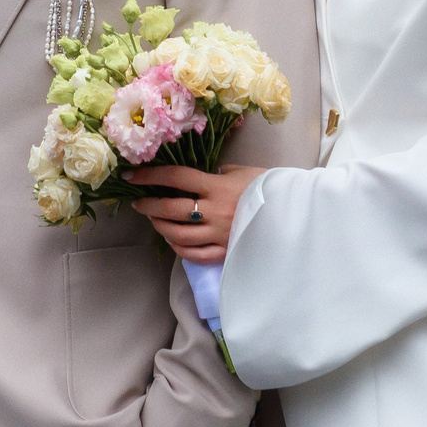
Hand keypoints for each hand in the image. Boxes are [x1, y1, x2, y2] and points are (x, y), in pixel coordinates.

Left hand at [128, 164, 264, 263]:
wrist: (294, 212)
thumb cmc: (271, 187)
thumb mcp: (244, 171)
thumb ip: (219, 173)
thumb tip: (202, 175)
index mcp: (218, 186)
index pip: (177, 177)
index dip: (150, 175)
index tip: (132, 176)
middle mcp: (215, 211)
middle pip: (172, 209)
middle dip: (149, 205)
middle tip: (138, 203)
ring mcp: (219, 234)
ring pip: (178, 235)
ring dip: (160, 227)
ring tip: (154, 220)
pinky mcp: (226, 252)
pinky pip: (195, 255)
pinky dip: (179, 248)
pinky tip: (173, 241)